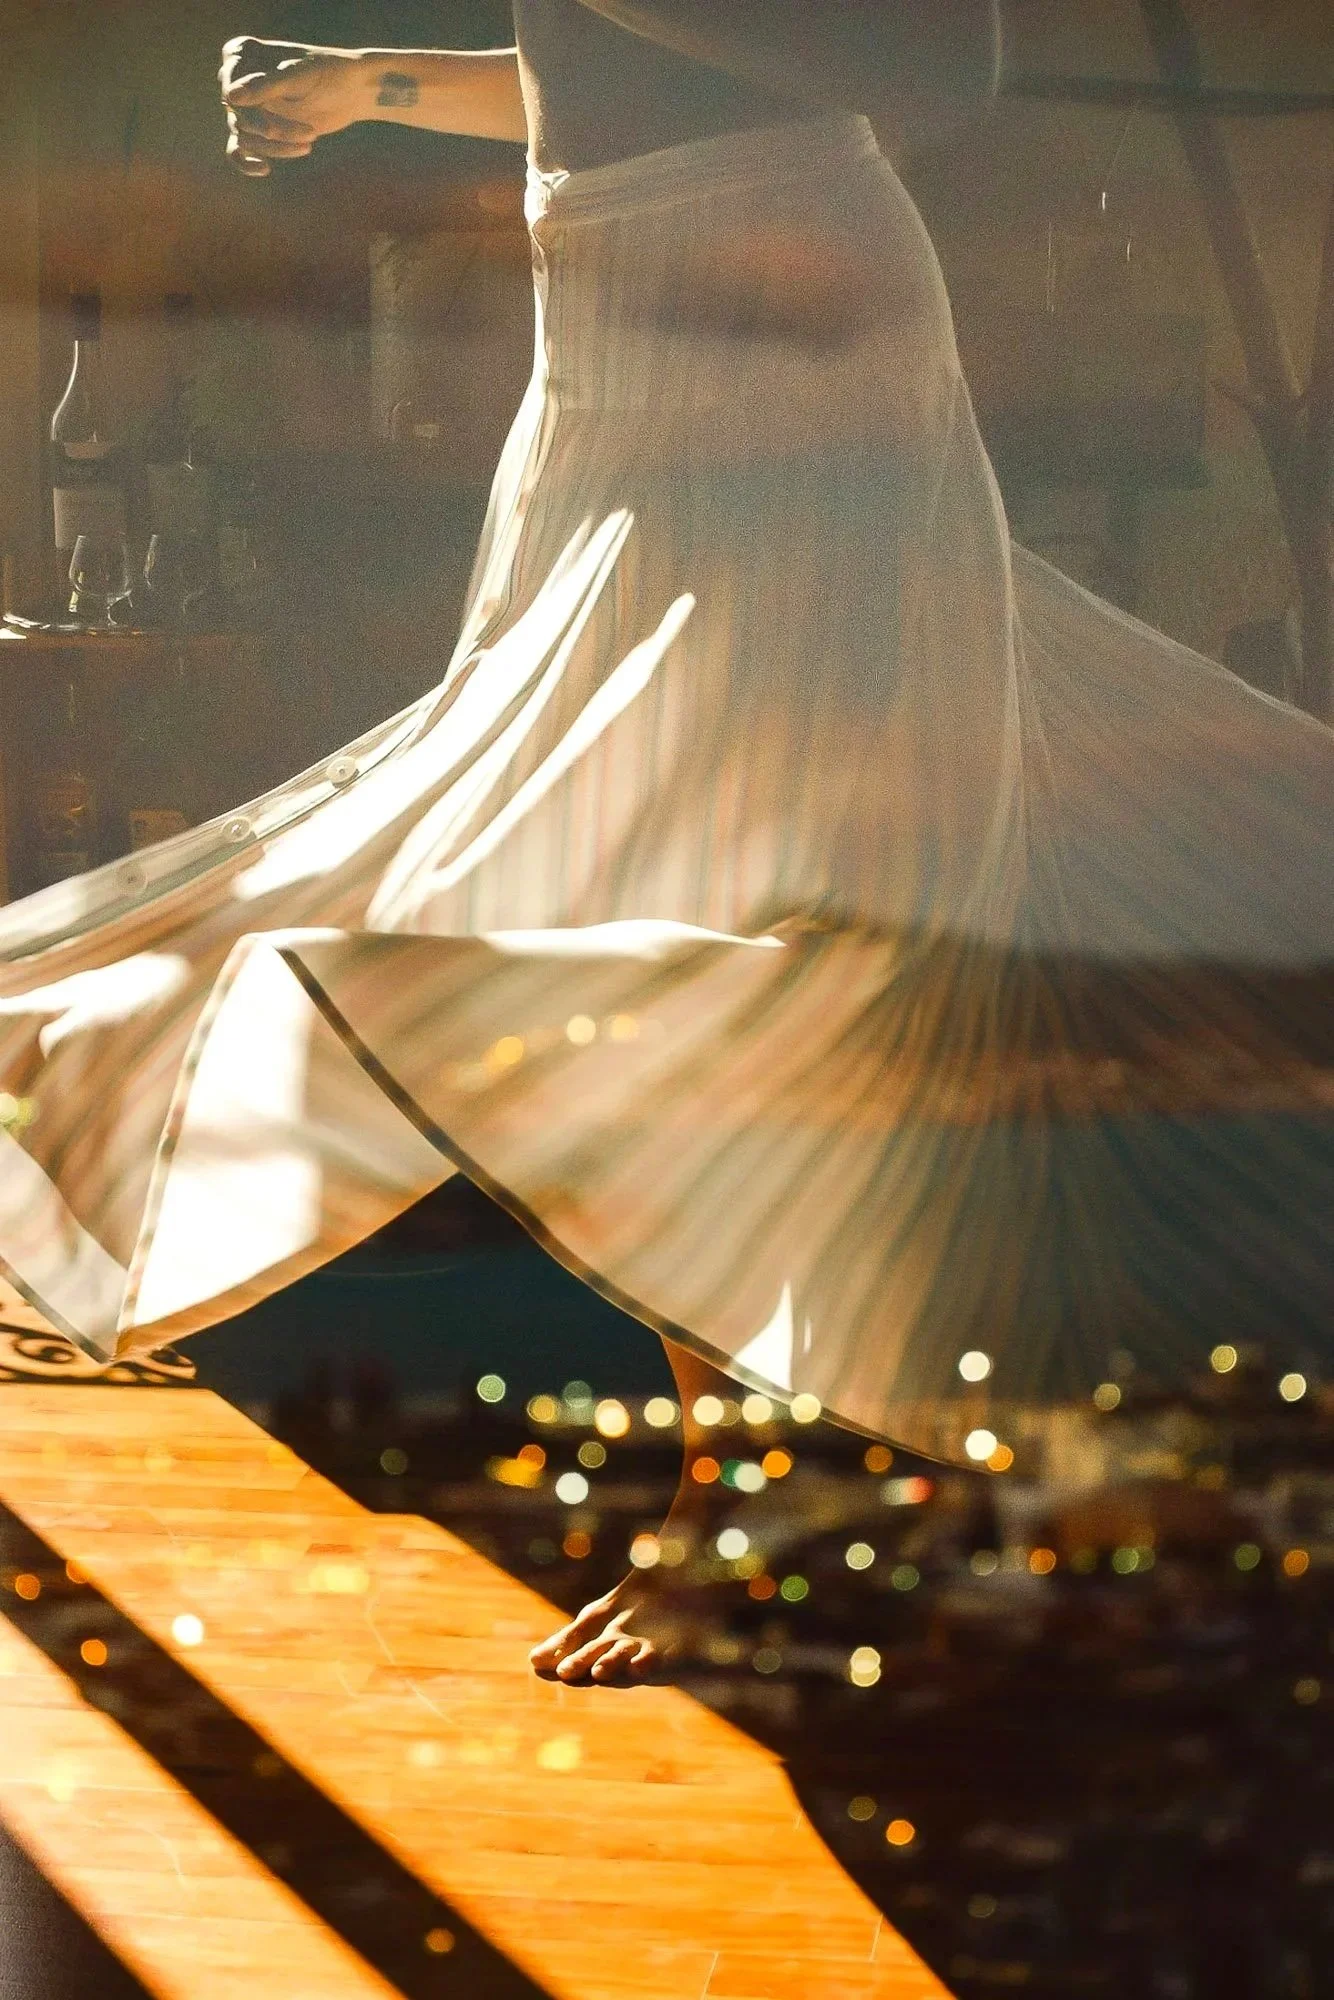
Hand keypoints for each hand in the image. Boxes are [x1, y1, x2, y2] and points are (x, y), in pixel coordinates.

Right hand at [219, 37, 369, 176]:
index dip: (245, 103)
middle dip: (273, 128)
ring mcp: (247, 106)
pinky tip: (264, 169)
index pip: (230, 84)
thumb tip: (230, 98)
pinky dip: (247, 163)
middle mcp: (238, 79)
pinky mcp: (258, 130)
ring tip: (310, 142)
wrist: (350, 91)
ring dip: (277, 146)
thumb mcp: (298, 76)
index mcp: (241, 53)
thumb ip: (265, 86)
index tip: (264, 122)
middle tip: (310, 132)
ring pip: (245, 136)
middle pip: (240, 115)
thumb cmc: (326, 73)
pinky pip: (238, 151)